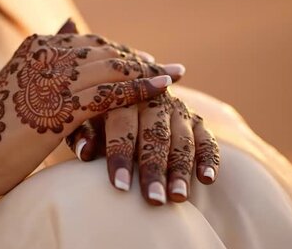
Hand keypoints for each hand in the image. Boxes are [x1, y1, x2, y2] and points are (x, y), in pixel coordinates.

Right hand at [0, 32, 173, 215]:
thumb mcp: (22, 81)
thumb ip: (48, 56)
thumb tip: (71, 23)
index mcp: (34, 46)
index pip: (90, 42)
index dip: (121, 51)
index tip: (145, 60)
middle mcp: (43, 55)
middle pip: (104, 51)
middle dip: (139, 59)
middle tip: (167, 69)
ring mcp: (51, 79)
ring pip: (111, 69)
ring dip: (147, 71)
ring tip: (172, 77)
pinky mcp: (59, 106)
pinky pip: (109, 94)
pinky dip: (139, 89)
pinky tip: (161, 90)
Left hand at [60, 22, 219, 204]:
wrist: (124, 91)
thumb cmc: (95, 117)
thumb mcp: (83, 120)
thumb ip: (82, 134)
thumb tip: (84, 153)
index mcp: (122, 96)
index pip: (122, 126)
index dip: (121, 156)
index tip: (119, 186)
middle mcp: (154, 100)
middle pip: (155, 135)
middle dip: (154, 169)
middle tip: (153, 200)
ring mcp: (178, 110)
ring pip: (182, 139)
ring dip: (181, 169)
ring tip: (178, 198)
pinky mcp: (197, 120)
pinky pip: (207, 139)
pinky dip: (209, 158)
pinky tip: (207, 179)